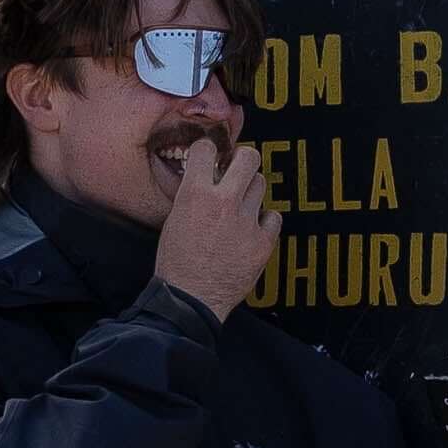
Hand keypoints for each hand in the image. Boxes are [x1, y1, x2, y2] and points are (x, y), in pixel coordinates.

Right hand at [154, 136, 280, 320]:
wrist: (190, 299)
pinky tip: (253, 228)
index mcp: (196, 194)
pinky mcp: (263, 242)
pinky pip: (273, 216)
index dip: (209, 150)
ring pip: (261, 185)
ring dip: (251, 190)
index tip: (212, 156)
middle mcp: (224, 202)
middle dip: (243, 160)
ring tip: (241, 204)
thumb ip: (193, 195)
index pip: (207, 148)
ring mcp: (247, 222)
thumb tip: (206, 179)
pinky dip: (264, 220)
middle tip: (238, 169)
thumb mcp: (174, 219)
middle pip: (249, 158)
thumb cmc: (176, 264)